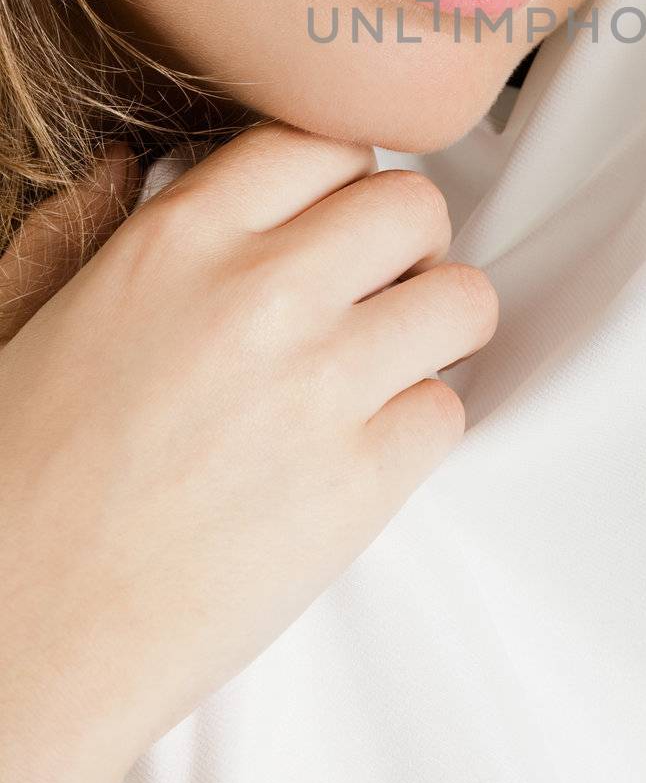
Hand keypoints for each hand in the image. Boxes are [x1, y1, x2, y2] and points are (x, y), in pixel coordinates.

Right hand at [0, 121, 497, 782]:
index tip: (340, 209)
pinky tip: (369, 442)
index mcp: (179, 240)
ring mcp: (320, 385)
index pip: (324, 139)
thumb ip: (86, 227)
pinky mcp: (361, 482)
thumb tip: (129, 166)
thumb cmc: (16, 493)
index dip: (343, 176)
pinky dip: (423, 424)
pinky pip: (452, 410)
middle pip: (413, 204)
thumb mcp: (25, 315)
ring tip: (395, 357)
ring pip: (462, 298)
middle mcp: (261, 294)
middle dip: (408, 241)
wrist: (22, 642)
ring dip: (439, 325)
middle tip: (382, 282)